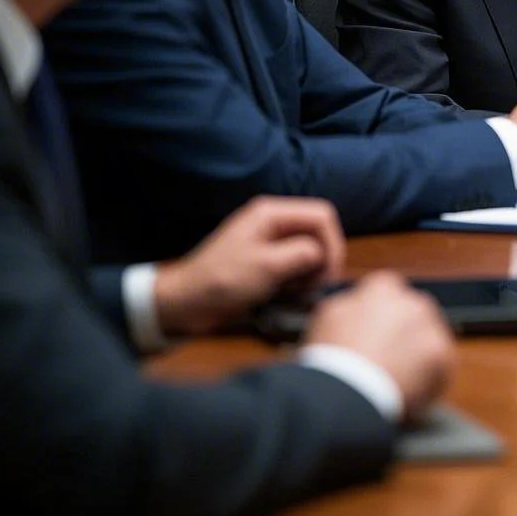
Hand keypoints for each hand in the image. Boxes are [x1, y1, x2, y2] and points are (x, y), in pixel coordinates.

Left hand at [153, 196, 344, 336]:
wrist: (184, 302)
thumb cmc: (223, 281)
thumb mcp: (266, 267)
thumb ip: (301, 254)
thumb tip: (324, 254)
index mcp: (271, 213)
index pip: (321, 215)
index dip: (332, 242)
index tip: (329, 272)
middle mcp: (273, 220)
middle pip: (317, 229)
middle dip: (323, 256)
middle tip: (316, 285)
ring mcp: (269, 239)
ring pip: (309, 246)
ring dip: (312, 268)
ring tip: (302, 290)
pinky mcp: (266, 258)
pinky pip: (296, 259)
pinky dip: (300, 275)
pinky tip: (291, 292)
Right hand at [304, 271, 454, 419]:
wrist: (345, 396)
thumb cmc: (332, 358)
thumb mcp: (329, 316)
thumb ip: (350, 304)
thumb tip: (357, 304)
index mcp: (383, 288)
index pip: (389, 290)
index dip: (381, 313)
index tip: (377, 330)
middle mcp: (410, 301)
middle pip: (414, 313)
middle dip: (405, 331)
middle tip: (389, 358)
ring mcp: (430, 326)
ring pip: (430, 337)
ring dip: (419, 353)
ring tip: (398, 380)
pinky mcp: (442, 356)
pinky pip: (442, 366)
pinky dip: (431, 379)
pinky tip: (411, 393)